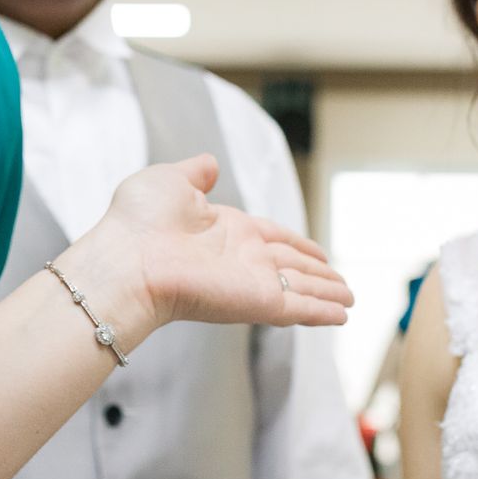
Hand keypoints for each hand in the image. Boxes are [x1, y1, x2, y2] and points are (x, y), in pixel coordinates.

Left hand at [84, 155, 351, 333]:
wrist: (126, 259)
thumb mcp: (169, 180)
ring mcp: (251, 282)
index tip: (317, 252)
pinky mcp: (257, 302)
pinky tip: (341, 315)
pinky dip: (322, 312)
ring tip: (350, 299)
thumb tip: (210, 163)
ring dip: (328, 293)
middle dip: (319, 274)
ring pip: (301, 288)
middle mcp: (241, 258)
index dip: (297, 244)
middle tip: (343, 282)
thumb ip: (194, 173)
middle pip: (292, 266)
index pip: (272, 237)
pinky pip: (299, 308)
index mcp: (225, 230)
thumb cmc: (137, 221)